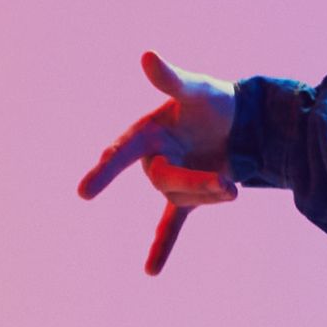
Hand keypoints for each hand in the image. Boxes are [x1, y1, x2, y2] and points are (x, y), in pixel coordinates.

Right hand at [67, 55, 236, 278]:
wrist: (242, 120)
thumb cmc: (212, 100)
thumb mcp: (195, 88)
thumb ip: (170, 78)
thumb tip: (147, 55)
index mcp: (148, 133)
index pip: (122, 152)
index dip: (106, 171)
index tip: (85, 192)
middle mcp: (154, 159)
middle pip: (168, 182)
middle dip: (198, 183)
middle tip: (230, 185)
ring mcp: (170, 179)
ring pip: (183, 198)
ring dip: (210, 193)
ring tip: (235, 185)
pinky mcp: (188, 196)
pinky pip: (170, 225)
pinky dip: (162, 247)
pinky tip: (151, 271)